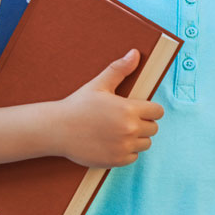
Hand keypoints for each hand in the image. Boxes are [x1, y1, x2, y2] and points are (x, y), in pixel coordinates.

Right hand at [51, 49, 164, 168]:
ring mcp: (123, 147)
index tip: (140, 109)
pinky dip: (127, 152)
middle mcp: (129, 129)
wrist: (56, 130)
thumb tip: (135, 54)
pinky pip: (133, 157)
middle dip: (144, 123)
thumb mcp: (98, 85)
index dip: (150, 109)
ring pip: (145, 143)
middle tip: (127, 120)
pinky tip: (113, 143)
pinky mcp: (116, 161)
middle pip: (153, 128)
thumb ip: (119, 69)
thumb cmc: (78, 105)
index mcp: (129, 109)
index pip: (158, 111)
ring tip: (120, 131)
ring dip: (137, 138)